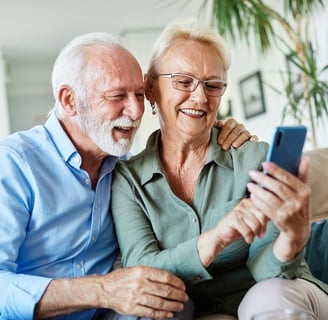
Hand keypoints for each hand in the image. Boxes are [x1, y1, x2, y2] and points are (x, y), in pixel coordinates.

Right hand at [35, 266, 187, 318]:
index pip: (165, 276)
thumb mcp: (136, 269)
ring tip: (180, 306)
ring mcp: (136, 297)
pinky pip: (151, 313)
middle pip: (165, 290)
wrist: (104, 289)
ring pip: (160, 303)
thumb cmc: (122, 278)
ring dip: (173, 305)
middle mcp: (140, 283)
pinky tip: (169, 314)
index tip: (183, 286)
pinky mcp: (132, 308)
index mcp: (142, 271)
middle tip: (185, 297)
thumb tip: (169, 279)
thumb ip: (151, 273)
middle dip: (178, 295)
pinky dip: (162, 314)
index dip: (177, 282)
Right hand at [197, 198, 267, 266]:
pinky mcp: (232, 219)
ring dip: (254, 234)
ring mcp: (238, 210)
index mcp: (250, 201)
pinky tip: (247, 239)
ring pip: (255, 225)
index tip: (263, 230)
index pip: (266, 209)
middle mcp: (244, 203)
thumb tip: (279, 215)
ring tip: (251, 237)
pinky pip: (247, 230)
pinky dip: (249, 238)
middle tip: (259, 235)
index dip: (267, 222)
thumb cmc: (240, 227)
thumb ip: (264, 215)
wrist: (223, 234)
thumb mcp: (254, 220)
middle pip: (262, 217)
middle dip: (262, 228)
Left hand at [214, 118, 257, 150]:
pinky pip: (255, 137)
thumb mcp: (214, 133)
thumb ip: (215, 126)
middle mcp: (239, 127)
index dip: (223, 134)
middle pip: (236, 130)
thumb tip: (219, 123)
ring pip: (244, 134)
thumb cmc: (218, 142)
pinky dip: (254, 138)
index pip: (228, 125)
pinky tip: (251, 141)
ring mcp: (246, 133)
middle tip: (224, 147)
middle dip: (229, 139)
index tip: (219, 142)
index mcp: (230, 123)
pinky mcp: (252, 140)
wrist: (223, 151)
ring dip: (239, 140)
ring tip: (234, 146)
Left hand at [246, 157, 310, 260]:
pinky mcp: (280, 219)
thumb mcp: (302, 191)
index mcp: (304, 191)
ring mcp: (289, 211)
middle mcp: (298, 201)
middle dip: (263, 179)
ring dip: (257, 190)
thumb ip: (301, 174)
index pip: (288, 178)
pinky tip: (252, 196)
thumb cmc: (298, 204)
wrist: (299, 229)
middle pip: (277, 187)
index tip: (264, 163)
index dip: (275, 170)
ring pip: (269, 198)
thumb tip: (304, 158)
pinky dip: (257, 201)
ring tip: (249, 184)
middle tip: (252, 173)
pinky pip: (265, 208)